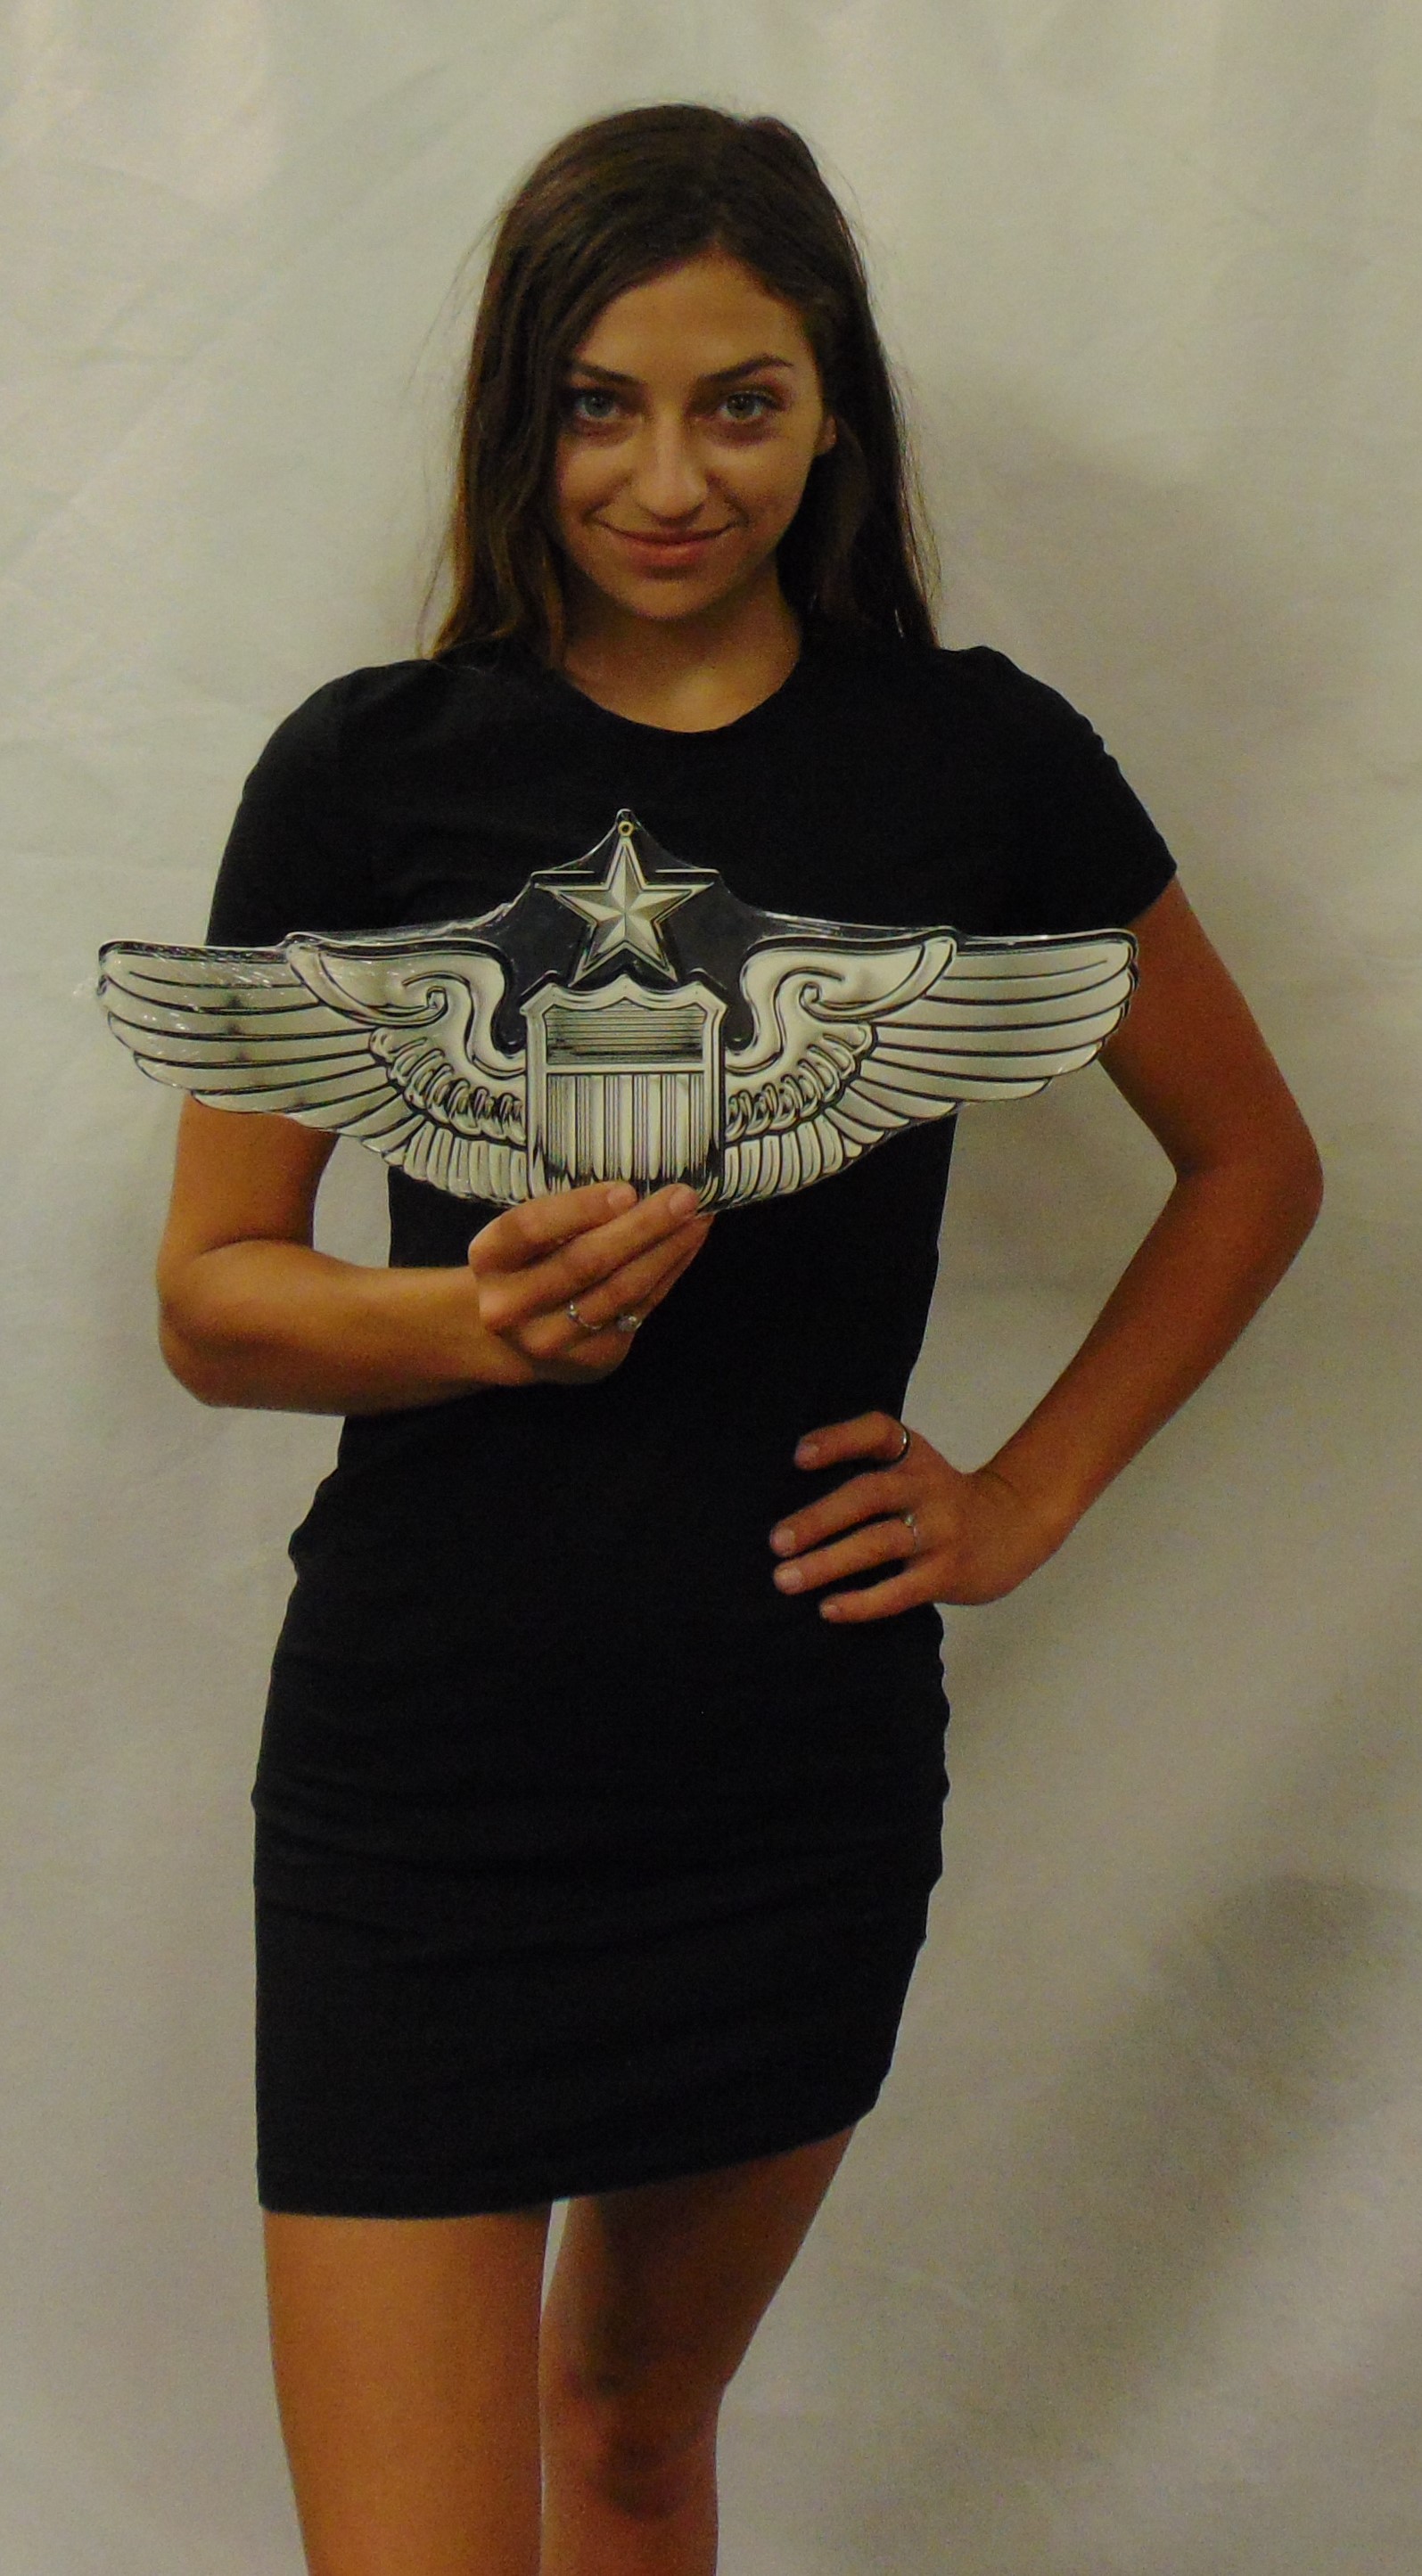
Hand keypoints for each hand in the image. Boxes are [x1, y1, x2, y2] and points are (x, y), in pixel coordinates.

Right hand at [466, 1180, 712, 1384]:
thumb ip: (565, 1215)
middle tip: (683, 1197)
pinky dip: (669, 1273)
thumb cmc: (529, 1264)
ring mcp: (550, 1339)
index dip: (580, 1208)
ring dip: (665, 1251)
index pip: (531, 1228)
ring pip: (619, 1291)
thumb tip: (640, 1186)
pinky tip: (687, 1246)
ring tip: (697, 1219)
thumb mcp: (525, 1236)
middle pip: (584, 1263)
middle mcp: (511, 1305)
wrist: (514, 1339)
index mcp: (490, 1259)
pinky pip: (639, 1310)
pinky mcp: (590, 1359)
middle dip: (641, 1227)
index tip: (627, 1190)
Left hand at [767, 1410, 1066, 1620]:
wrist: (1014, 1526)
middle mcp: (927, 1487)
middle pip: (869, 1495)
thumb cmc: (941, 1500)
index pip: (877, 1432)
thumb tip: (793, 1510)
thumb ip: (870, 1472)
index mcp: (914, 1456)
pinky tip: (829, 1609)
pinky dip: (862, 1602)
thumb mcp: (915, 1468)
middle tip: (776, 1542)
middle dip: (819, 1517)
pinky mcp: (947, 1573)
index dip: (837, 1440)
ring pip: (879, 1544)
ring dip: (828, 1562)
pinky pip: (900, 1591)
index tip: (798, 1458)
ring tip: (786, 1579)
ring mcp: (939, 1532)